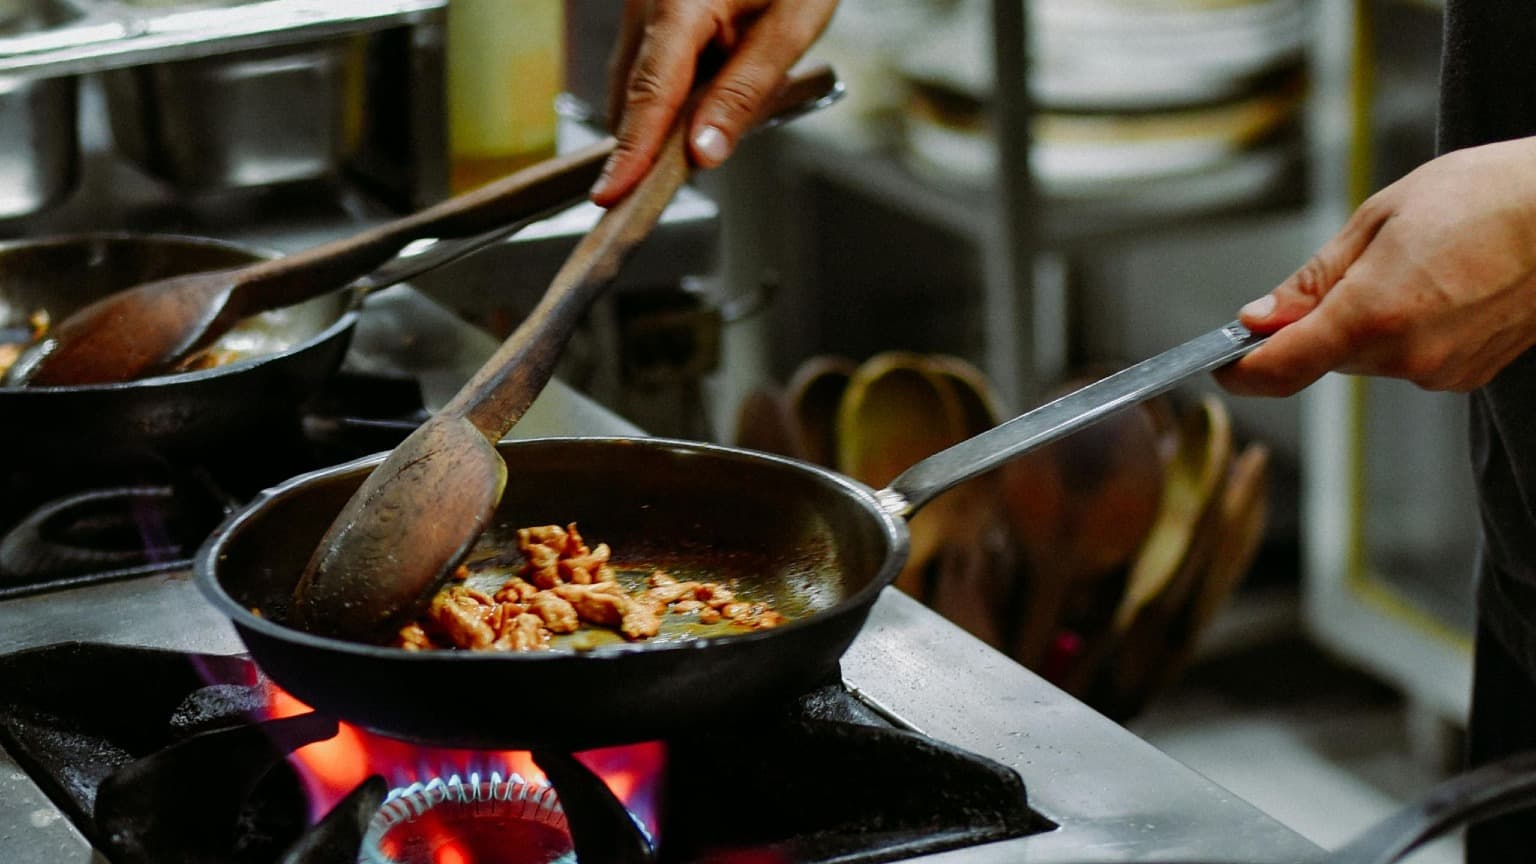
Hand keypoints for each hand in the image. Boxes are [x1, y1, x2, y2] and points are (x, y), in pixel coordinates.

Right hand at [589, 0, 837, 206]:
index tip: (613, 195)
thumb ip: (746, 93)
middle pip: (634, 94)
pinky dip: (673, 90)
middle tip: (684, 169)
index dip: (632, 151)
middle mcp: (648, 0)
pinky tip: (711, 86)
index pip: (650, 93)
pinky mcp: (648, 8)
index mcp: (681, 2)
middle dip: (654, 139)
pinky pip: (648, 64)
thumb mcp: (790, 26)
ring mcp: (642, 2)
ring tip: (719, 107)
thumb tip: (704, 154)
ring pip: (638, 82)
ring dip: (668, 114)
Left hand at [1216, 136, 1535, 395]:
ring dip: (1369, 322)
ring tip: (1418, 264)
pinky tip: (1444, 286)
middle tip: (1358, 265)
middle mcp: (1406, 358)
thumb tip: (1258, 318)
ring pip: (1368, 357)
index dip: (1241, 369)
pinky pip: (1410, 359)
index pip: (1279, 369)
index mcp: (1372, 316)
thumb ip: (1312, 281)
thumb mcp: (1378, 219)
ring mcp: (1442, 373)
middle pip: (1324, 357)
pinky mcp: (1468, 376)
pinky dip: (1408, 329)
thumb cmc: (1486, 197)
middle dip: (1320, 322)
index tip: (1222, 360)